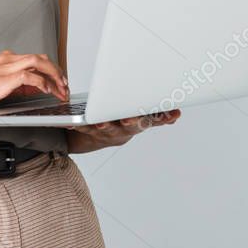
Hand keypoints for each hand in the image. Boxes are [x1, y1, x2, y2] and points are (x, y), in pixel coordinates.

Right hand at [0, 50, 68, 113]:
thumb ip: (12, 83)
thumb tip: (30, 89)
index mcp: (4, 59)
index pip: (34, 59)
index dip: (50, 70)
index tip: (58, 82)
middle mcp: (6, 59)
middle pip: (41, 58)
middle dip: (57, 71)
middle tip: (64, 85)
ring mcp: (5, 67)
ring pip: (40, 63)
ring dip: (55, 76)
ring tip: (61, 89)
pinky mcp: (4, 78)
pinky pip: (31, 77)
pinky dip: (44, 84)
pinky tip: (48, 92)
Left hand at [64, 109, 180, 152]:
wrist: (99, 133)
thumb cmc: (121, 120)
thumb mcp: (141, 119)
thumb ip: (157, 117)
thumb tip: (176, 114)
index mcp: (137, 124)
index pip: (149, 120)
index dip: (157, 118)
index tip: (167, 115)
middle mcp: (123, 129)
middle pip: (129, 126)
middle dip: (129, 122)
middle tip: (128, 119)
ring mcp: (106, 131)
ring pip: (105, 128)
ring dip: (101, 126)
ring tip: (98, 123)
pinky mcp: (88, 130)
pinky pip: (83, 127)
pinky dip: (77, 125)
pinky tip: (71, 123)